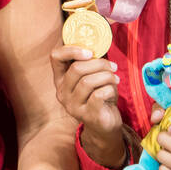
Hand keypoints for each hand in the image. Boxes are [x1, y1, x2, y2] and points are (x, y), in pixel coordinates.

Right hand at [51, 45, 124, 168]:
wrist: (105, 125)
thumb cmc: (99, 96)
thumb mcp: (91, 77)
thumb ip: (90, 62)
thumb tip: (99, 43)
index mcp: (60, 79)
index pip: (55, 57)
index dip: (71, 50)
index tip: (89, 51)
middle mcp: (62, 93)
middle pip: (76, 69)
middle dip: (99, 64)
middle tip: (113, 66)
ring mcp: (73, 106)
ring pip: (88, 82)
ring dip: (107, 76)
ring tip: (115, 79)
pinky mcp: (87, 115)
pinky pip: (99, 95)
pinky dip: (110, 89)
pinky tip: (113, 90)